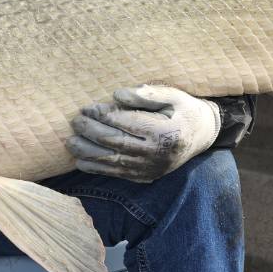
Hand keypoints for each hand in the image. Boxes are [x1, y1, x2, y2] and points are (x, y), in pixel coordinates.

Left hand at [67, 85, 220, 182]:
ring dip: (88, 153)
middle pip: (117, 143)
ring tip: (70, 142)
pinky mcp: (146, 176)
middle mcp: (158, 153)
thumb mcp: (172, 95)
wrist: (202, 135)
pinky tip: (81, 162)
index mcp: (165, 131)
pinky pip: (118, 174)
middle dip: (92, 132)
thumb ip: (145, 94)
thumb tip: (116, 94)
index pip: (127, 123)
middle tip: (75, 122)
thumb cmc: (184, 110)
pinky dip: (98, 169)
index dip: (104, 115)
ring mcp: (152, 168)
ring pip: (113, 162)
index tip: (87, 108)